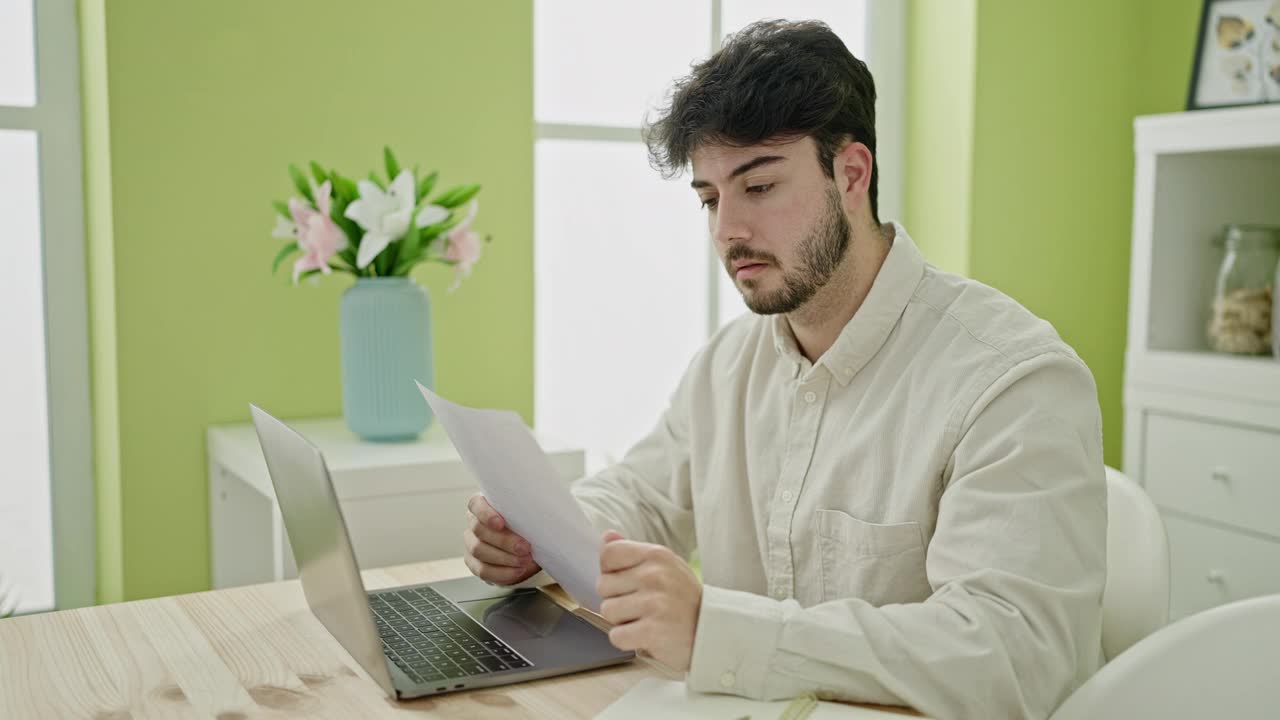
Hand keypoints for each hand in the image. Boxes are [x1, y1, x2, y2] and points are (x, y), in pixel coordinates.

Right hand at [463, 493, 541, 584]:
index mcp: (483, 505)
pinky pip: (483, 570)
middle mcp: (474, 523)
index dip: (486, 514)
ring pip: (479, 551)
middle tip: (524, 548)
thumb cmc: (526, 526)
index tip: (501, 523)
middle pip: (479, 530)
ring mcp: (471, 543)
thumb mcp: (529, 516)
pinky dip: (502, 573)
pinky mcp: (474, 563)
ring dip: (504, 558)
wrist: (526, 549)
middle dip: (504, 541)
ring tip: (524, 561)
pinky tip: (517, 571)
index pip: (476, 505)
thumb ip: (529, 512)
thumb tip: (545, 512)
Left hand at [596, 530, 702, 671]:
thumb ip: (633, 552)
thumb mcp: (665, 566)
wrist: (715, 631)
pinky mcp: (652, 631)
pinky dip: (628, 640)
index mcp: (657, 555)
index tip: (625, 582)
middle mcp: (655, 575)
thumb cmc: (684, 598)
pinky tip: (646, 635)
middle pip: (603, 585)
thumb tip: (606, 537)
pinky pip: (616, 635)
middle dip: (617, 598)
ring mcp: (654, 603)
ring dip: (622, 620)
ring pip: (608, 611)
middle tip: (642, 605)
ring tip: (646, 620)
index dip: (609, 571)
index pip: (608, 554)